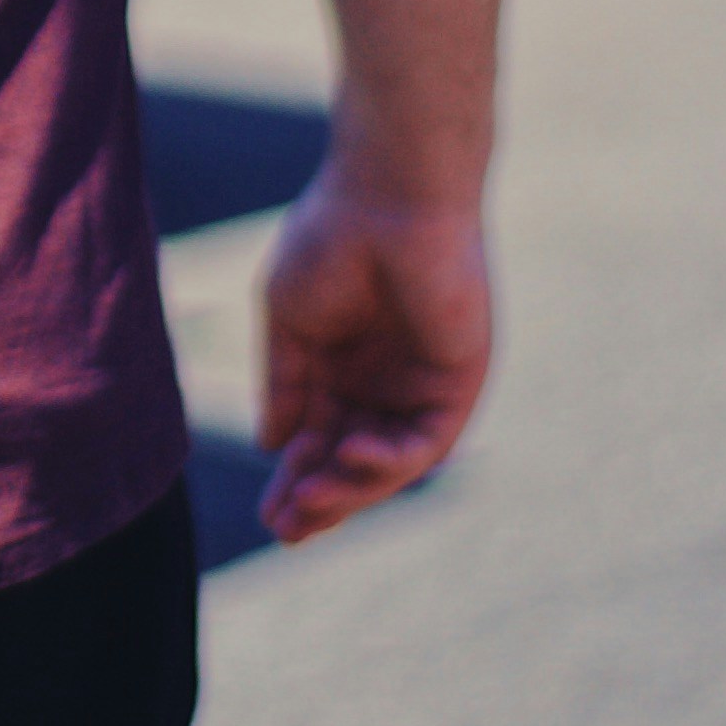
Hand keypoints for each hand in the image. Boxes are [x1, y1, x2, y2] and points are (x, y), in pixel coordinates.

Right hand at [253, 160, 494, 543]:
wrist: (388, 195)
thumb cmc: (332, 240)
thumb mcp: (290, 323)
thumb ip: (285, 384)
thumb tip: (274, 445)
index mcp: (341, 368)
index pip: (318, 441)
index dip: (293, 479)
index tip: (266, 513)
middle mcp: (384, 384)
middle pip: (351, 463)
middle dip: (320, 500)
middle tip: (284, 530)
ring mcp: (423, 387)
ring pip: (389, 463)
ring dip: (350, 489)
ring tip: (307, 505)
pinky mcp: (459, 382)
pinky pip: (428, 441)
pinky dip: (390, 458)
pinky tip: (350, 455)